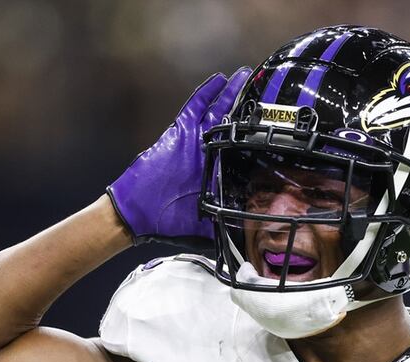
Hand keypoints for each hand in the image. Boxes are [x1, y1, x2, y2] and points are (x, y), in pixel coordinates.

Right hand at [107, 67, 250, 247]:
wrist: (137, 214)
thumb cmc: (168, 223)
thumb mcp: (205, 227)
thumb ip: (225, 226)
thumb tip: (249, 238)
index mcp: (215, 173)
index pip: (240, 149)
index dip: (255, 136)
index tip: (273, 126)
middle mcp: (206, 154)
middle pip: (231, 124)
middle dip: (246, 107)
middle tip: (264, 89)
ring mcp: (193, 142)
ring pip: (216, 111)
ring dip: (230, 93)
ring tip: (246, 76)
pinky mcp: (177, 134)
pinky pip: (193, 108)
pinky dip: (206, 93)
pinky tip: (219, 79)